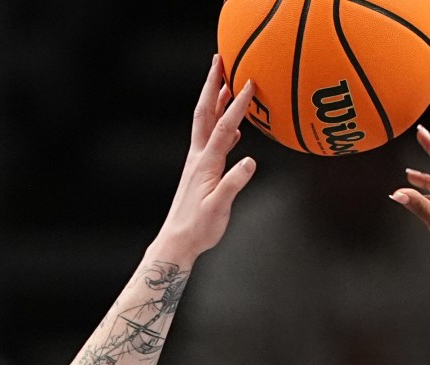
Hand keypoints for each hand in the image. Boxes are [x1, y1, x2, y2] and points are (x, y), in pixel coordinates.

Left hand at [153, 55, 260, 259]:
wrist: (178, 241)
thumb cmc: (199, 228)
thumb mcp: (218, 208)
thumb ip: (233, 184)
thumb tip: (251, 162)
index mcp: (206, 163)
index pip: (224, 127)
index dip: (238, 105)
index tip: (249, 82)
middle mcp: (199, 156)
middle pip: (206, 112)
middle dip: (213, 84)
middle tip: (221, 59)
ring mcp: (198, 162)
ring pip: (207, 122)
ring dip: (216, 99)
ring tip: (226, 81)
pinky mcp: (200, 170)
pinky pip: (212, 140)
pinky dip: (222, 126)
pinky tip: (234, 128)